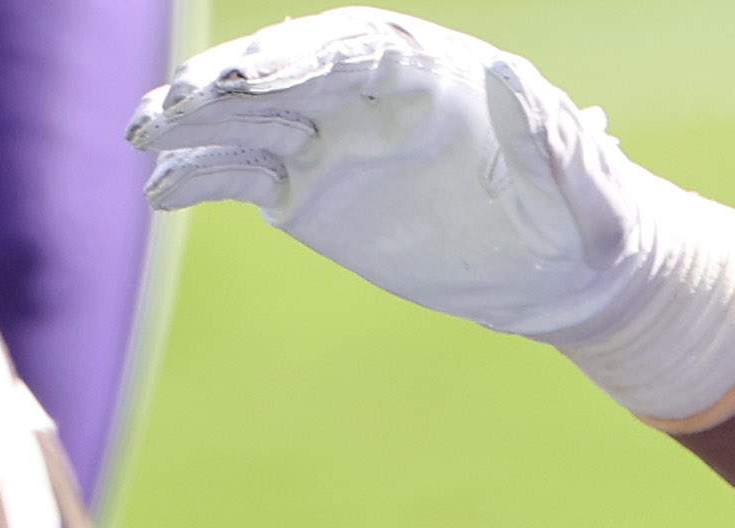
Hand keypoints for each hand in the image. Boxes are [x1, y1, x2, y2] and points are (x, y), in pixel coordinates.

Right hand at [132, 11, 734, 424]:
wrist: (569, 272)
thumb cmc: (593, 221)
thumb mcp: (592, 189)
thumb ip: (560, 140)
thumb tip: (521, 84)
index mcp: (427, 70)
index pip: (349, 48)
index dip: (298, 59)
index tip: (250, 80)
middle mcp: (368, 94)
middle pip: (284, 73)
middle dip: (227, 84)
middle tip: (173, 104)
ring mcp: (331, 139)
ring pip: (249, 119)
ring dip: (193, 125)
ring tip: (141, 138)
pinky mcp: (309, 192)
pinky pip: (242, 176)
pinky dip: (201, 181)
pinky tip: (159, 190)